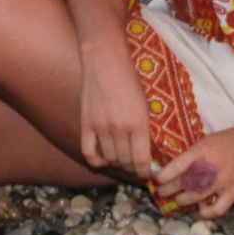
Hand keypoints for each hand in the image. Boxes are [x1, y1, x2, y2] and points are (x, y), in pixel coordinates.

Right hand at [77, 43, 155, 182]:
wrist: (105, 60)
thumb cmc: (130, 79)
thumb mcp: (146, 103)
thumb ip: (145, 127)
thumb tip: (146, 151)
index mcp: (138, 122)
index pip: (141, 159)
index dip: (145, 171)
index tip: (147, 174)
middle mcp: (119, 127)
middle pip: (125, 161)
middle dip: (132, 168)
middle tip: (136, 167)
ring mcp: (100, 127)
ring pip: (109, 158)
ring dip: (117, 164)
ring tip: (123, 161)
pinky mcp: (86, 123)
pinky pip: (89, 152)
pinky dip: (97, 161)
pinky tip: (103, 160)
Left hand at [153, 123, 233, 217]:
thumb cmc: (231, 139)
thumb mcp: (207, 140)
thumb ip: (193, 154)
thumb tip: (176, 168)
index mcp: (201, 151)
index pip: (175, 167)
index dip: (162, 177)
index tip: (156, 180)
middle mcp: (210, 167)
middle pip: (182, 184)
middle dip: (167, 190)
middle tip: (160, 192)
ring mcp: (222, 181)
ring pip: (195, 197)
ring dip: (181, 200)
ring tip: (176, 200)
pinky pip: (217, 209)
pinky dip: (206, 212)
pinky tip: (201, 209)